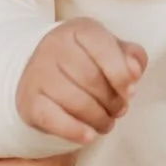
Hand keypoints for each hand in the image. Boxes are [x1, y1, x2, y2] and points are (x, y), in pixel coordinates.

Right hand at [16, 17, 146, 143]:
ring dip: (99, 118)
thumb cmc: (86, 60)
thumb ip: (132, 56)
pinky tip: (89, 136)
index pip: (103, 48)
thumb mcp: (111, 50)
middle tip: (119, 110)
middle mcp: (54, 46)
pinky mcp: (29, 100)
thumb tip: (136, 70)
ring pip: (76, 102)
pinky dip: (75, 131)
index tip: (131, 92)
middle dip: (112, 101)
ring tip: (106, 122)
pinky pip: (53, 119)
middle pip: (91, 79)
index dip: (121, 74)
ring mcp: (39, 72)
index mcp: (79, 29)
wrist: (41, 70)